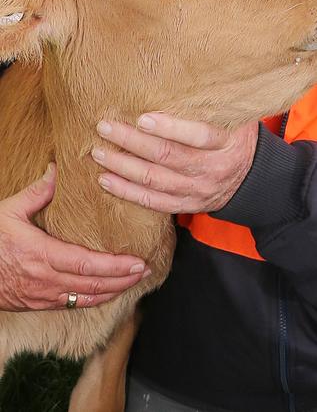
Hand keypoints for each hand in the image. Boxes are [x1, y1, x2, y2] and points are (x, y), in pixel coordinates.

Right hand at [0, 164, 149, 310]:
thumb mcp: (10, 211)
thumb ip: (38, 191)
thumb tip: (58, 168)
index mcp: (41, 255)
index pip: (87, 265)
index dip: (115, 267)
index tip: (137, 261)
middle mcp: (45, 280)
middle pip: (93, 286)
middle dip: (123, 280)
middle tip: (146, 270)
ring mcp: (42, 296)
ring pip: (85, 299)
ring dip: (113, 292)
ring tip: (134, 281)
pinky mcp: (37, 304)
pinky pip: (72, 305)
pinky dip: (94, 299)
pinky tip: (107, 292)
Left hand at [92, 114, 258, 213]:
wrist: (253, 179)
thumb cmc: (237, 137)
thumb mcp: (237, 117)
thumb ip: (214, 103)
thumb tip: (185, 72)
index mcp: (226, 143)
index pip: (198, 136)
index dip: (170, 128)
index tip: (142, 117)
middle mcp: (211, 168)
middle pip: (168, 157)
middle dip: (133, 142)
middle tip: (106, 127)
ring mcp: (198, 190)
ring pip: (155, 180)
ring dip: (123, 166)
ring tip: (99, 152)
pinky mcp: (187, 205)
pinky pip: (153, 202)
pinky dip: (127, 192)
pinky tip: (106, 180)